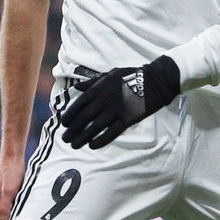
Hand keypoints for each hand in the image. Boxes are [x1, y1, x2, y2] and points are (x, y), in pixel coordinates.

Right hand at [0, 154, 26, 219]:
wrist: (13, 158)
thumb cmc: (10, 172)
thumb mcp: (9, 191)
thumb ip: (4, 209)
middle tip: (14, 219)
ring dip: (6, 219)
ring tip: (16, 211)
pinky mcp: (0, 199)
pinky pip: (3, 212)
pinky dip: (10, 213)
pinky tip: (17, 207)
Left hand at [59, 56, 179, 148]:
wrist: (156, 80)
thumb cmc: (132, 76)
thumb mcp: (110, 74)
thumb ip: (93, 82)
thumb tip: (76, 87)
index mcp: (100, 88)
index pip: (80, 103)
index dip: (70, 115)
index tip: (63, 124)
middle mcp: (106, 99)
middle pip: (85, 117)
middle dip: (73, 129)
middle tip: (65, 139)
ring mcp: (117, 110)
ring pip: (95, 126)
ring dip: (83, 137)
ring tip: (74, 145)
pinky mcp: (128, 118)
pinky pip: (112, 131)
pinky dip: (102, 139)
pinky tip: (93, 145)